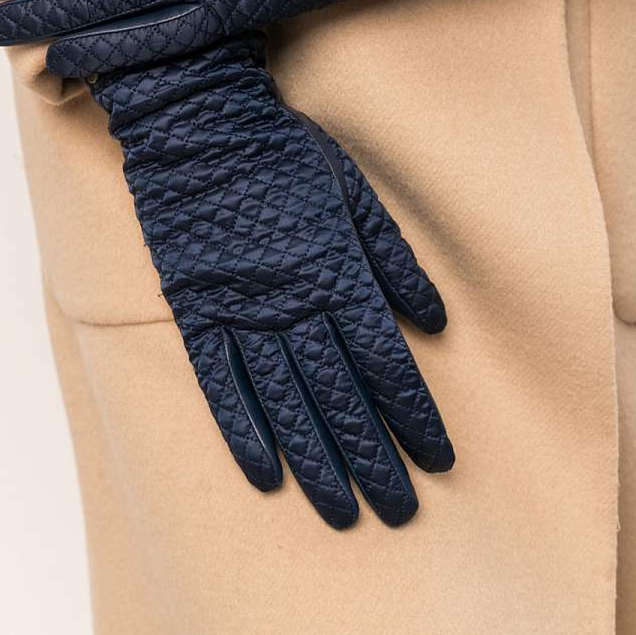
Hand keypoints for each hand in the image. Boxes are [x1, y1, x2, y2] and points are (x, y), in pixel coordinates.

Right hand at [90, 35, 452, 527]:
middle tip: (398, 508)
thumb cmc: (284, 152)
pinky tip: (264, 474)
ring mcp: (241, 310)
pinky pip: (221, 383)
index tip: (439, 458)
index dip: (414, 415)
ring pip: (285, 402)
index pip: (386, 362)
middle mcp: (293, 302)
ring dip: (316, 461)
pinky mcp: (196, 310)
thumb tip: (435, 322)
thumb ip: (393, 261)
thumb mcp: (354, 192)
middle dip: (374, 456)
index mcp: (337, 271)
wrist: (200, 123)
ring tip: (341, 511)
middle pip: (340, 396)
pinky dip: (243, 430)